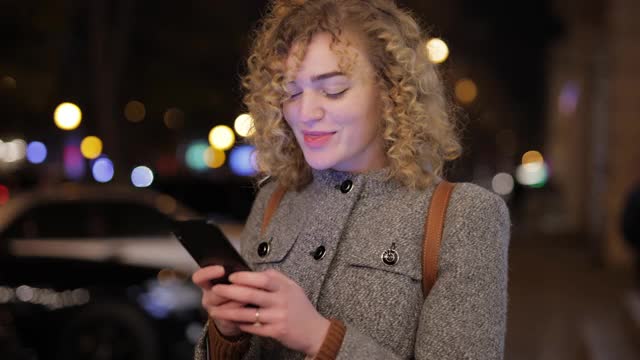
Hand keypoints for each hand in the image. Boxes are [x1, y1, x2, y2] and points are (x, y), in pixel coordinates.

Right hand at [192, 265, 246, 336]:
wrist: (235, 314)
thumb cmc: (234, 290)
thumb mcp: (230, 279)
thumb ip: (233, 273)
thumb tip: (244, 267)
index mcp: (207, 284)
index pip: (199, 277)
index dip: (208, 273)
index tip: (222, 269)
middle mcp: (208, 298)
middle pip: (214, 294)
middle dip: (230, 290)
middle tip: (243, 284)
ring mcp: (214, 311)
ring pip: (225, 307)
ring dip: (239, 301)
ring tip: (252, 295)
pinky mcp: (224, 322)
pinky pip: (233, 317)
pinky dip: (243, 311)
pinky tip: (251, 306)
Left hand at [210, 269, 330, 355]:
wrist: (315, 331)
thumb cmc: (301, 307)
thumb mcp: (293, 287)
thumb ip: (276, 278)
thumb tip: (254, 272)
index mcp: (284, 288)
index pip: (262, 279)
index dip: (245, 277)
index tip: (231, 276)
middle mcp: (281, 301)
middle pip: (251, 295)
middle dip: (230, 292)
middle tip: (216, 290)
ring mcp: (278, 317)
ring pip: (248, 314)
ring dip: (229, 312)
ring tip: (216, 310)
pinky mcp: (276, 332)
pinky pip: (253, 328)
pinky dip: (241, 325)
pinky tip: (232, 322)